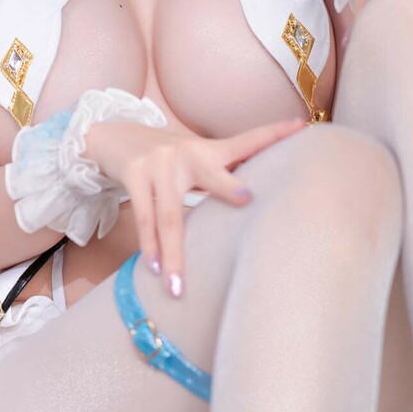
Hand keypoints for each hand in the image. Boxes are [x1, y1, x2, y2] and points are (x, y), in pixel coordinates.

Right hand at [83, 116, 305, 297]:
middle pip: (211, 175)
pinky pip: (144, 217)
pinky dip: (149, 245)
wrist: (113, 136)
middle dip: (227, 186)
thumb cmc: (165, 158)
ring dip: (174, 253)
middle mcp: (186, 153)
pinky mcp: (134, 174)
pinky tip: (153, 268)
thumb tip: (256, 202)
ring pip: (170, 216)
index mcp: (208, 150)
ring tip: (178, 286)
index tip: (299, 125)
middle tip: (246, 197)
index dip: (273, 134)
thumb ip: (221, 175)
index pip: (246, 142)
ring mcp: (158, 164)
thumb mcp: (194, 159)